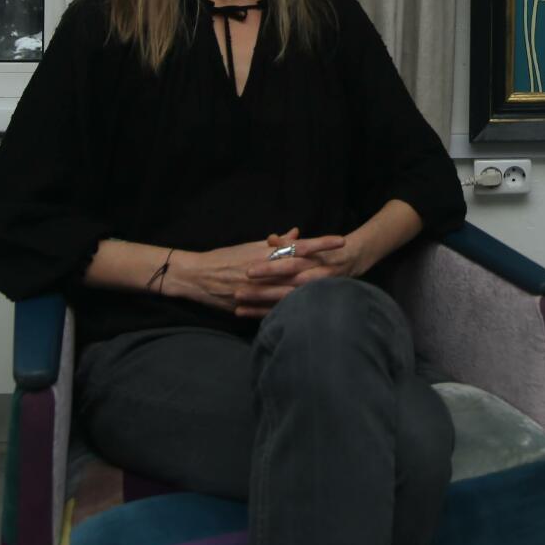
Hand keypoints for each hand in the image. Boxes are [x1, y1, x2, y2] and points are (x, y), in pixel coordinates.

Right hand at [160, 229, 344, 316]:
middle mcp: (265, 269)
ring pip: (292, 289)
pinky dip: (291, 308)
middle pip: (302, 268)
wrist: (195, 276)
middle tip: (349, 263)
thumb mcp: (250, 246)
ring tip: (337, 288)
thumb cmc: (224, 257)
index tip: (341, 240)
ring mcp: (260, 288)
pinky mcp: (252, 304)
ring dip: (313, 289)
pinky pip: (275, 307)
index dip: (321, 244)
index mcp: (266, 252)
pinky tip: (308, 311)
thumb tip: (297, 233)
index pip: (300, 246)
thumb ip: (276, 242)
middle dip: (326, 266)